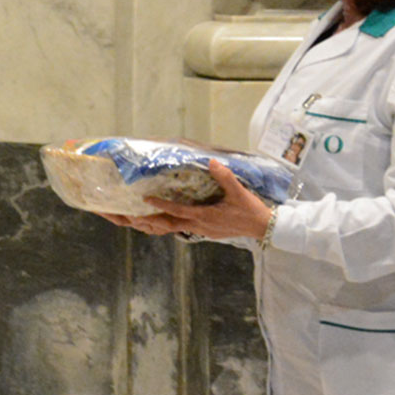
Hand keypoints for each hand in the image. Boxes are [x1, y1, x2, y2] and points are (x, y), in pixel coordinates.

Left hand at [139, 162, 273, 241]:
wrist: (263, 227)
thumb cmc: (250, 210)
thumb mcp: (239, 192)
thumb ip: (225, 177)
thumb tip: (212, 162)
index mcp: (204, 216)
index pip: (177, 211)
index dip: (161, 205)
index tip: (145, 199)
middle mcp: (200, 226)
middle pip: (169, 225)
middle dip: (150, 221)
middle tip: (131, 216)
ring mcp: (202, 230)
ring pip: (174, 229)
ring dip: (158, 224)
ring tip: (140, 218)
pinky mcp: (206, 232)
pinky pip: (182, 229)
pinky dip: (170, 225)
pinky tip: (164, 218)